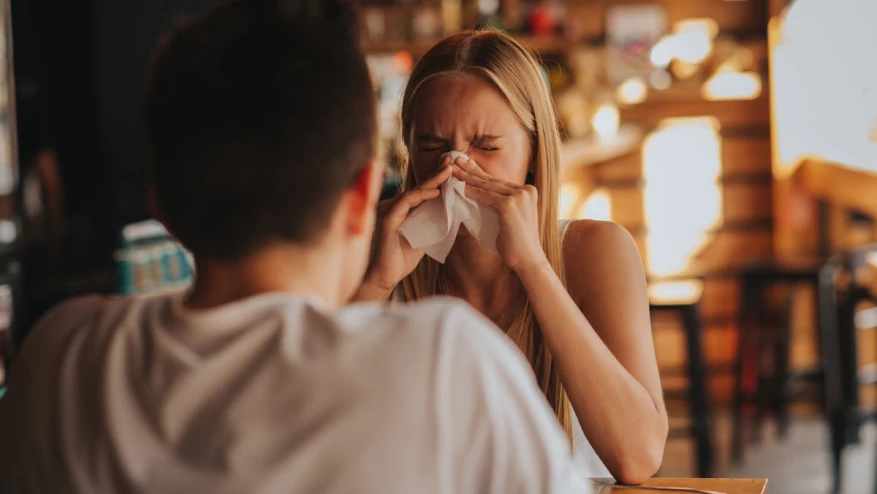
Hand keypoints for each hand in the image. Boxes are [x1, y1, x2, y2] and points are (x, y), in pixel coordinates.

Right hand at [361, 159, 453, 297]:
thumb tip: (452, 209)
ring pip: (413, 192)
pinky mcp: (387, 220)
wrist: (383, 278)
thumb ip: (431, 222)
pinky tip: (435, 193)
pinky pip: (405, 203)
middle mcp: (393, 206)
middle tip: (452, 160)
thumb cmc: (400, 259)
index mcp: (401, 210)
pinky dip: (420, 196)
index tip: (452, 168)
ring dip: (432, 182)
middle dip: (436, 173)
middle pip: (418, 187)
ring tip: (449, 172)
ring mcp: (388, 211)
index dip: (437, 179)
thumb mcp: (422, 236)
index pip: (421, 192)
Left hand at [452, 157, 548, 272]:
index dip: (481, 172)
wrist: (528, 260)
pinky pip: (486, 196)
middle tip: (456, 159)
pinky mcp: (509, 205)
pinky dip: (472, 192)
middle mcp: (525, 190)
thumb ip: (499, 205)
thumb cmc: (517, 244)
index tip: (467, 166)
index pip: (498, 181)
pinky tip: (460, 188)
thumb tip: (478, 196)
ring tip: (453, 171)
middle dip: (472, 170)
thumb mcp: (509, 218)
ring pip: (487, 186)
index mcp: (527, 191)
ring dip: (468, 178)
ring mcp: (519, 196)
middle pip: (492, 180)